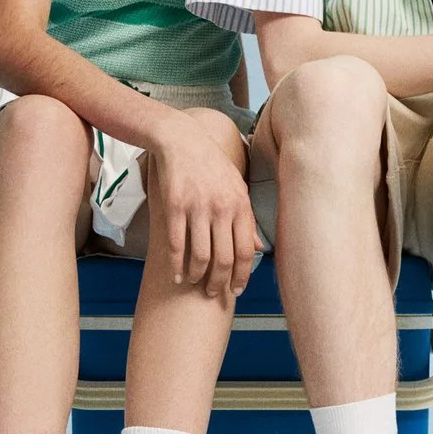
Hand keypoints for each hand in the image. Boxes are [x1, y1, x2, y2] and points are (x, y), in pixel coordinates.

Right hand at [148, 116, 257, 297]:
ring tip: (194, 282)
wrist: (182, 140)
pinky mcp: (174, 205)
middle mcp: (221, 208)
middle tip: (213, 293)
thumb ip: (248, 218)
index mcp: (240, 205)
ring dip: (197, 276)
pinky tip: (177, 275)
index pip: (245, 251)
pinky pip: (176, 243)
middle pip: (224, 258)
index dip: (241, 276)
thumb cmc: (212, 166)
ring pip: (200, 255)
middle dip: (219, 282)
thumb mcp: (237, 188)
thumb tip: (259, 248)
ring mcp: (197, 207)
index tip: (235, 291)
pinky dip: (176, 265)